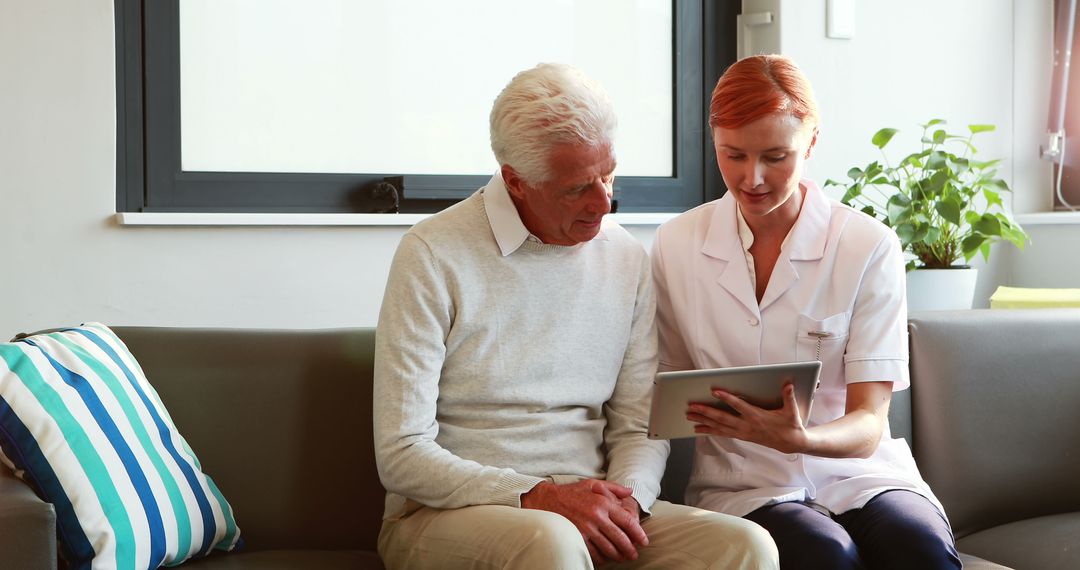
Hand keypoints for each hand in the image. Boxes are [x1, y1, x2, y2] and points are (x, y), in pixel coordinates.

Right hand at [521, 479, 647, 563]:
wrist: (547, 500)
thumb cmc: (571, 492)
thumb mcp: (593, 484)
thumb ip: (613, 488)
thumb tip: (630, 491)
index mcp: (603, 503)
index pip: (627, 521)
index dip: (638, 533)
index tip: (644, 541)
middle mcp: (596, 516)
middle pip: (620, 538)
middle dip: (630, 549)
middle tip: (634, 554)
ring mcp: (586, 529)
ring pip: (609, 548)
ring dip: (618, 555)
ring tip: (622, 557)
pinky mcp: (577, 538)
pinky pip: (594, 553)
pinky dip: (602, 558)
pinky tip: (605, 558)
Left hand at [687, 383, 807, 453]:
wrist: (790, 443)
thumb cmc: (790, 425)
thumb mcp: (792, 411)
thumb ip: (788, 397)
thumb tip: (788, 385)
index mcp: (758, 417)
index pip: (739, 406)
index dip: (727, 399)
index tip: (715, 391)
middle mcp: (747, 425)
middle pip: (723, 418)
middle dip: (706, 412)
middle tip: (692, 406)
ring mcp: (743, 432)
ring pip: (719, 427)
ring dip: (703, 421)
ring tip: (689, 416)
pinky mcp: (741, 436)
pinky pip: (722, 433)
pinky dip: (709, 430)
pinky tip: (698, 428)